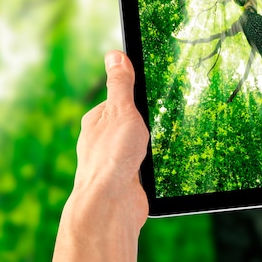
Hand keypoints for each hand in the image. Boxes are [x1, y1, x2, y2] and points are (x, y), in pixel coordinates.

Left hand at [45, 51, 148, 261]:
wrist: (110, 207)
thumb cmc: (111, 157)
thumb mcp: (121, 111)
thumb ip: (120, 84)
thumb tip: (114, 54)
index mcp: (96, 121)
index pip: (117, 98)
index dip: (136, 96)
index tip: (154, 92)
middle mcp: (100, 140)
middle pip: (127, 122)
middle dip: (145, 121)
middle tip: (164, 116)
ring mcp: (112, 161)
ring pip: (135, 144)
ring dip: (149, 143)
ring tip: (165, 138)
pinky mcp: (125, 181)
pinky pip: (142, 164)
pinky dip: (152, 162)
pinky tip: (162, 162)